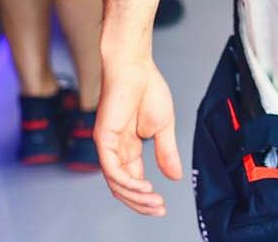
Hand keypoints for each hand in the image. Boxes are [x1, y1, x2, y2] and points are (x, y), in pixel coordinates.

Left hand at [95, 53, 182, 216]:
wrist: (136, 67)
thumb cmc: (148, 90)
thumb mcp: (164, 128)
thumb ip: (166, 153)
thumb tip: (174, 176)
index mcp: (128, 147)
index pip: (132, 180)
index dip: (145, 196)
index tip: (163, 206)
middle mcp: (114, 150)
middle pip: (122, 187)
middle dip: (141, 202)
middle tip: (159, 210)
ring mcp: (107, 145)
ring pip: (116, 183)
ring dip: (136, 196)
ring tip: (155, 202)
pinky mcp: (103, 139)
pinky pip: (112, 169)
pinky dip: (128, 182)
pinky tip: (145, 187)